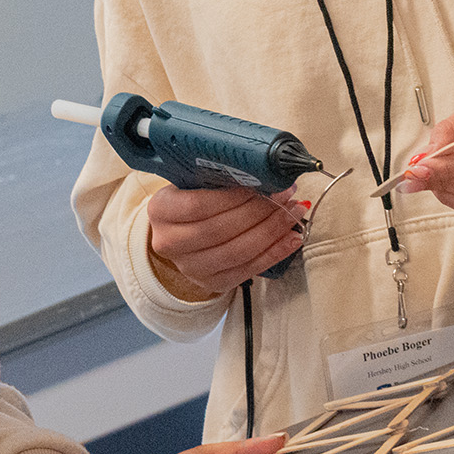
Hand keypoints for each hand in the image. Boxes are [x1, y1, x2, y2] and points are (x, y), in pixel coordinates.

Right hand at [147, 185, 303, 297]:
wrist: (178, 233)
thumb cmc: (190, 199)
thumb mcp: (192, 182)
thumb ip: (218, 177)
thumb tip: (262, 171)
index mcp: (161, 211)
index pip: (199, 205)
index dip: (235, 196)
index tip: (264, 183)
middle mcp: (170, 243)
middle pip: (221, 230)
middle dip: (260, 212)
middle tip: (286, 195)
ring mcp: (190, 267)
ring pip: (238, 252)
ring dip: (272, 231)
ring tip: (293, 212)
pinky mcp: (212, 283)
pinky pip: (249, 269)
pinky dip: (275, 252)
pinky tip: (291, 237)